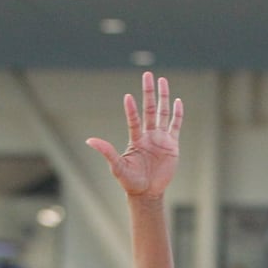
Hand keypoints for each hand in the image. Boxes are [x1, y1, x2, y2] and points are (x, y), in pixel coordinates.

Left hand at [85, 71, 182, 199]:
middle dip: (149, 92)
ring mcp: (161, 138)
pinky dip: (178, 114)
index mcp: (136, 139)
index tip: (128, 97)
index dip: (131, 109)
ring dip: (164, 97)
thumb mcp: (117, 167)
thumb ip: (106, 152)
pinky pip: (176, 126)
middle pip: (150, 109)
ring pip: (163, 113)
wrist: (148, 193)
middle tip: (148, 75)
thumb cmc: (130, 182)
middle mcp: (148, 135)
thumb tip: (89, 140)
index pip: (133, 120)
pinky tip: (178, 101)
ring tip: (163, 81)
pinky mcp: (172, 144)